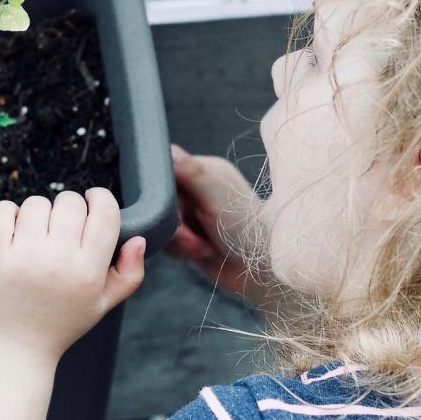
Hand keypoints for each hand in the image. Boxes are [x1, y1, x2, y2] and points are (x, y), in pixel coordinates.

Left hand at [0, 188, 145, 365]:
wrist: (12, 349)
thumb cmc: (60, 324)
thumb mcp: (103, 304)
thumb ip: (129, 273)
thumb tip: (139, 240)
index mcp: (88, 271)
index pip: (105, 213)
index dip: (101, 198)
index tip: (93, 199)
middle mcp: (58, 260)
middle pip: (70, 202)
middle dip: (69, 207)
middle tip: (62, 225)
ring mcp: (22, 256)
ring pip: (37, 204)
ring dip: (38, 212)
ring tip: (36, 234)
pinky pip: (2, 211)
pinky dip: (8, 213)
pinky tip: (13, 231)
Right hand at [166, 143, 271, 303]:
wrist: (260, 270)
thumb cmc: (247, 228)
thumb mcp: (216, 196)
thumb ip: (191, 172)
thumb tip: (168, 149)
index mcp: (205, 171)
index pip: (166, 169)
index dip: (163, 190)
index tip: (177, 208)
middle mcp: (197, 190)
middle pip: (160, 200)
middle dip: (175, 223)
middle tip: (194, 237)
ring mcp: (193, 214)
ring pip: (162, 223)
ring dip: (181, 240)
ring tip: (205, 247)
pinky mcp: (190, 237)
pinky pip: (167, 241)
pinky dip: (182, 251)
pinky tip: (203, 254)